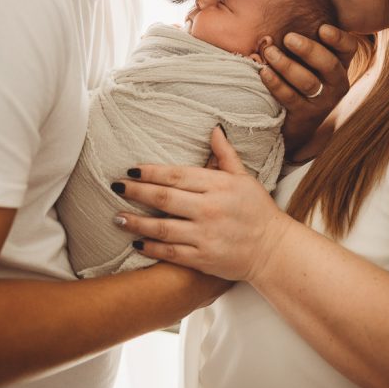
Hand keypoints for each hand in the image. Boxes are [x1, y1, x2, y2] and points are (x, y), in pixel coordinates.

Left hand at [113, 126, 293, 282]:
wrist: (273, 249)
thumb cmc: (258, 211)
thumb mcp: (245, 178)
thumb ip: (225, 155)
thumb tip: (214, 129)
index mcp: (218, 185)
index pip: (177, 175)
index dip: (151, 171)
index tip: (131, 169)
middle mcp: (209, 209)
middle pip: (164, 198)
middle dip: (136, 191)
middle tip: (115, 186)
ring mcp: (205, 235)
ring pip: (162, 227)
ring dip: (136, 222)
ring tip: (116, 217)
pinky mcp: (203, 258)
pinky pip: (171, 252)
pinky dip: (151, 248)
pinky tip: (135, 243)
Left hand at [259, 24, 357, 153]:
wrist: (297, 121)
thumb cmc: (302, 77)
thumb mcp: (311, 60)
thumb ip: (307, 39)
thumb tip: (287, 6)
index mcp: (341, 64)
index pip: (348, 47)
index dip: (338, 38)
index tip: (322, 28)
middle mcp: (337, 83)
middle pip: (328, 64)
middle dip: (308, 49)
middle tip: (288, 37)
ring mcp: (323, 101)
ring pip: (307, 81)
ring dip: (286, 65)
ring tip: (269, 52)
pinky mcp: (305, 114)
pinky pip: (290, 97)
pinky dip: (275, 83)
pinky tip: (263, 71)